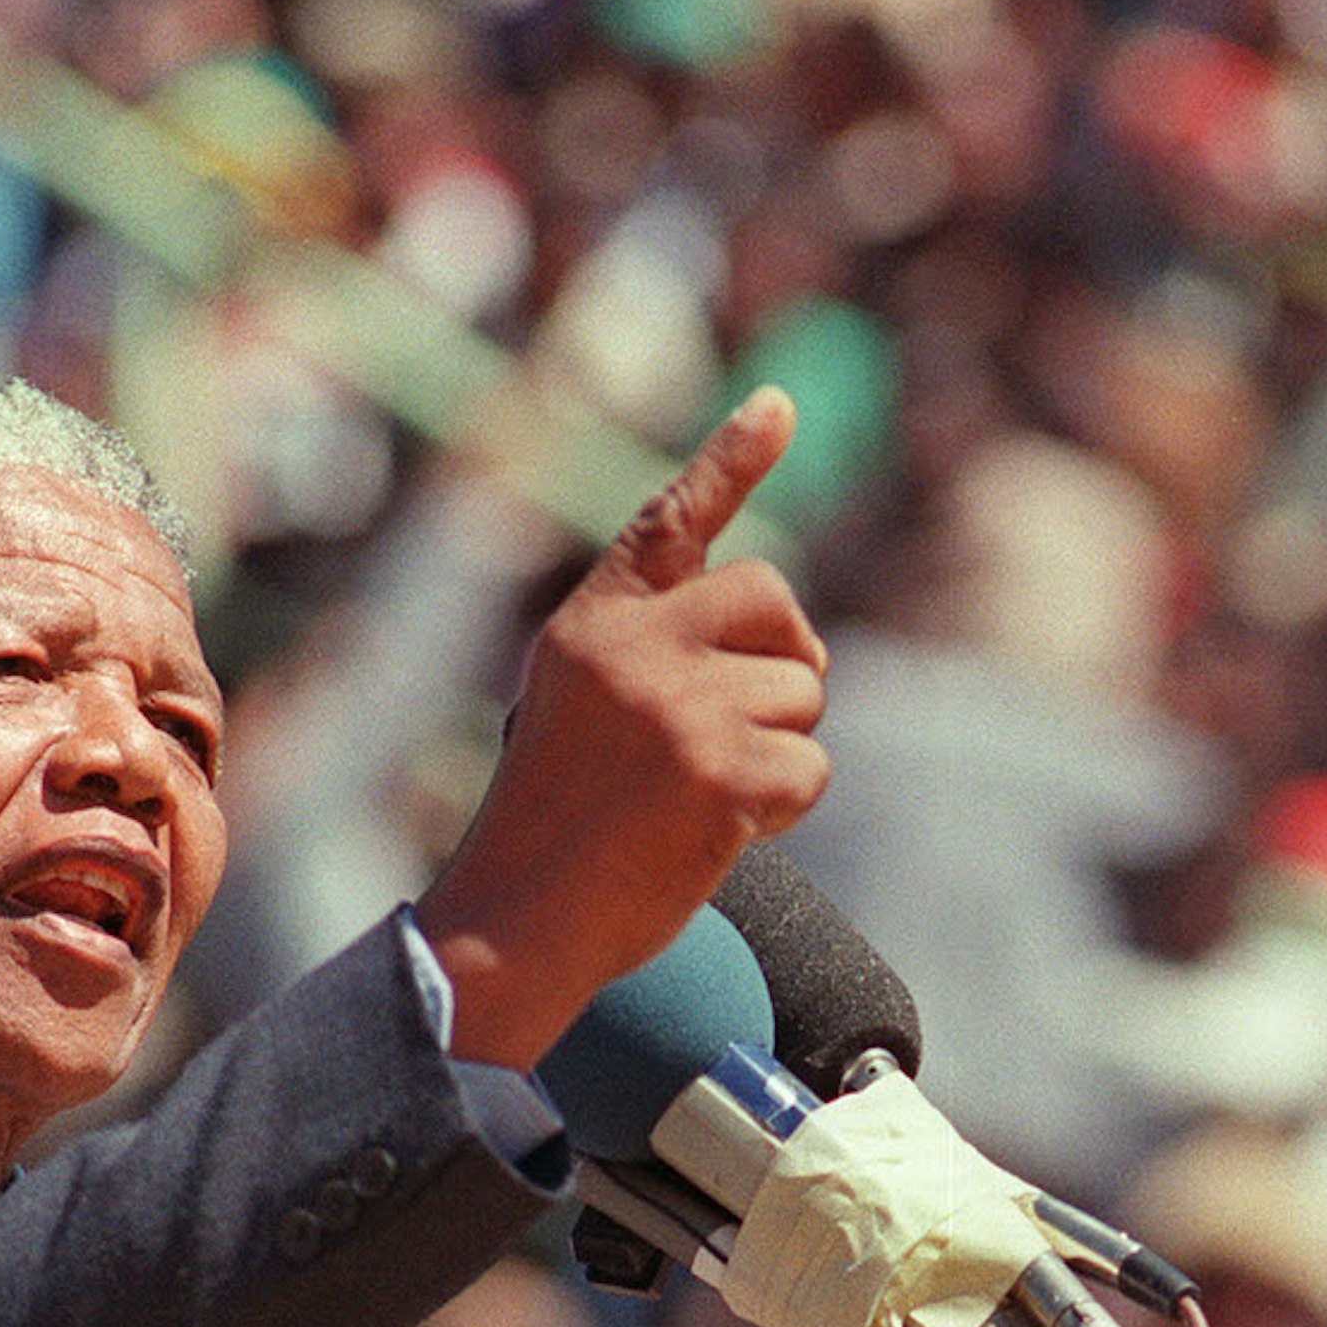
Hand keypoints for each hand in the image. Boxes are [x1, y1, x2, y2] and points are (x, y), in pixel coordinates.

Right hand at [419, 387, 830, 1066]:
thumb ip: (656, 656)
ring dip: (778, 751)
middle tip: (746, 726)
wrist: (517, 922)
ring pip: (802, 694)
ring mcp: (677, 704)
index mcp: (593, 623)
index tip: (781, 405)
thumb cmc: (555, 828)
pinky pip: (809, 766)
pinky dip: (783, 809)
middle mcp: (634, 646)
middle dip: (787, 662)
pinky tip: (717, 833)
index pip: (670, 520)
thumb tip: (796, 651)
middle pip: (775, 601)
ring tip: (701, 797)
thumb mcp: (579, 708)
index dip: (731, 458)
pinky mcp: (719, 769)